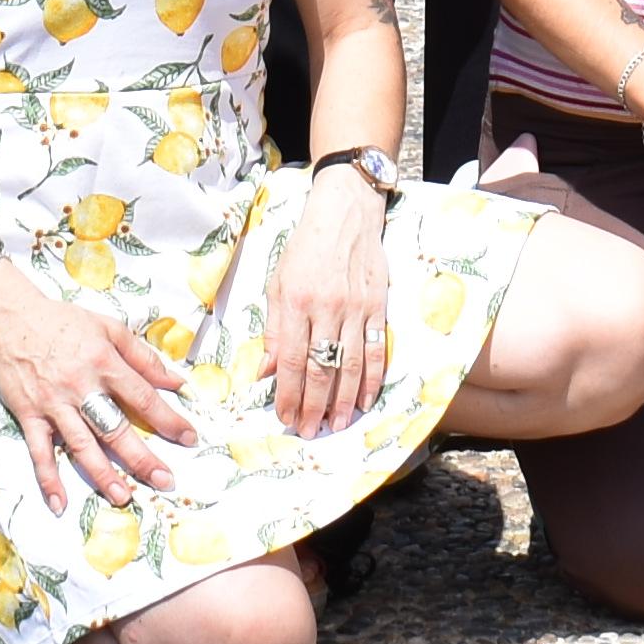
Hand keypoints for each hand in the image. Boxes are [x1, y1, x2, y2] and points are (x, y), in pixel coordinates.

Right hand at [0, 264, 196, 517]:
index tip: (190, 438)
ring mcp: (54, 405)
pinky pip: (40, 453)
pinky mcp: (29, 417)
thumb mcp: (110, 327)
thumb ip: (143, 356)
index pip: (143, 397)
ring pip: (82, 446)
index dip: (168, 419)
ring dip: (103, 474)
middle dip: (142, 458)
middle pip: (116, 428)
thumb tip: (175, 381)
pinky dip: (49, 479)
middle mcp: (82, 387)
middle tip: (165, 482)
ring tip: (123, 497)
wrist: (14, 319)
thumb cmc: (66, 323)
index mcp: (105, 363)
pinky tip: (59, 504)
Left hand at [269, 166, 396, 435]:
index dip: (287, 395)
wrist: (345, 212)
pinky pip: (376, 348)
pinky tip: (367, 399)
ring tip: (337, 425)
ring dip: (343, 401)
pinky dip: (373, 378)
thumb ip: (273, 328)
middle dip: (313, 406)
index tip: (284, 419)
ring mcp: (356, 307)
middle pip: (320, 369)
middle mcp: (327, 308)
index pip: (290, 361)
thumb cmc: (305, 248)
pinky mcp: (378, 304)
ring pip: (350, 365)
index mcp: (296, 302)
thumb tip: (266, 371)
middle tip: (309, 432)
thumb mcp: (278, 282)